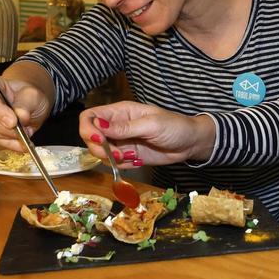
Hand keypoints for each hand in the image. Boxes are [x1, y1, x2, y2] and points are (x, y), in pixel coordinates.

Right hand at [0, 75, 50, 151]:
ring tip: (24, 135)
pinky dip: (7, 143)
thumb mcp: (32, 96)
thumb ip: (26, 104)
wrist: (26, 104)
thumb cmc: (26, 96)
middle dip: (4, 127)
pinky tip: (20, 144)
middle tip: (23, 131)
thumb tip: (20, 116)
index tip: (13, 122)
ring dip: (6, 136)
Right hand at [80, 101, 216, 166]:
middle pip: (90, 137)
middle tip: (119, 154)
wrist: (190, 144)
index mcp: (119, 112)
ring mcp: (121, 142)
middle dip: (99, 149)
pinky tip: (136, 161)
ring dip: (110, 159)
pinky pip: (113, 163)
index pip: (90, 117)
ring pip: (100, 152)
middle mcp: (116, 126)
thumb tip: (98, 125)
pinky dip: (120, 166)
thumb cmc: (174, 126)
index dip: (88, 128)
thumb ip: (125, 127)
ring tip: (130, 157)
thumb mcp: (151, 124)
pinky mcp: (127, 156)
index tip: (99, 140)